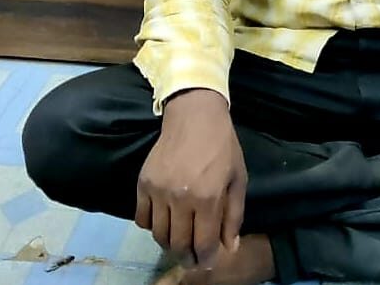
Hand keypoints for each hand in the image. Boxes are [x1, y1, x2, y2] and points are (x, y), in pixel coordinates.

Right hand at [136, 89, 246, 267]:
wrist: (195, 116)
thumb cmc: (222, 147)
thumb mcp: (237, 179)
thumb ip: (233, 215)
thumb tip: (229, 247)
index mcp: (207, 198)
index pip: (203, 242)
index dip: (205, 258)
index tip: (206, 262)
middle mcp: (180, 198)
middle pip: (178, 243)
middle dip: (187, 256)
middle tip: (192, 258)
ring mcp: (158, 191)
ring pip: (159, 234)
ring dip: (169, 243)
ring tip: (179, 241)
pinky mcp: (143, 184)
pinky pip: (142, 218)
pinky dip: (151, 226)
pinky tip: (164, 221)